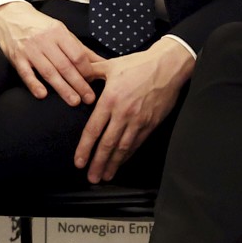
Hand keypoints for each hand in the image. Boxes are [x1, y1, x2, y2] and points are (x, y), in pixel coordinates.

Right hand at [0, 1, 104, 105]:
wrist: (10, 16)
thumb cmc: (39, 26)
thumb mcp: (61, 32)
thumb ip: (80, 48)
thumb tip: (102, 62)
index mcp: (59, 32)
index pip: (76, 54)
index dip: (86, 70)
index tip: (93, 82)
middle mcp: (45, 41)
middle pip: (65, 66)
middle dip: (79, 84)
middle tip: (89, 98)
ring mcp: (30, 50)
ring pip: (49, 71)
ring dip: (62, 88)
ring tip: (74, 100)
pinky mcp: (17, 58)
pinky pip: (26, 73)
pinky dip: (34, 84)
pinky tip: (42, 94)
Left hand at [74, 37, 193, 182]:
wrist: (168, 66)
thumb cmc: (139, 65)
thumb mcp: (110, 65)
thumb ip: (90, 72)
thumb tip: (73, 73)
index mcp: (110, 99)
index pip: (93, 129)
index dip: (85, 148)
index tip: (79, 162)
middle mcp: (123, 113)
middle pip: (107, 144)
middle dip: (98, 163)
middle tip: (91, 177)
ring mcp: (139, 120)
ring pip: (123, 147)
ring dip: (113, 164)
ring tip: (105, 176)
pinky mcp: (151, 123)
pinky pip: (137, 143)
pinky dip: (127, 155)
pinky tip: (121, 162)